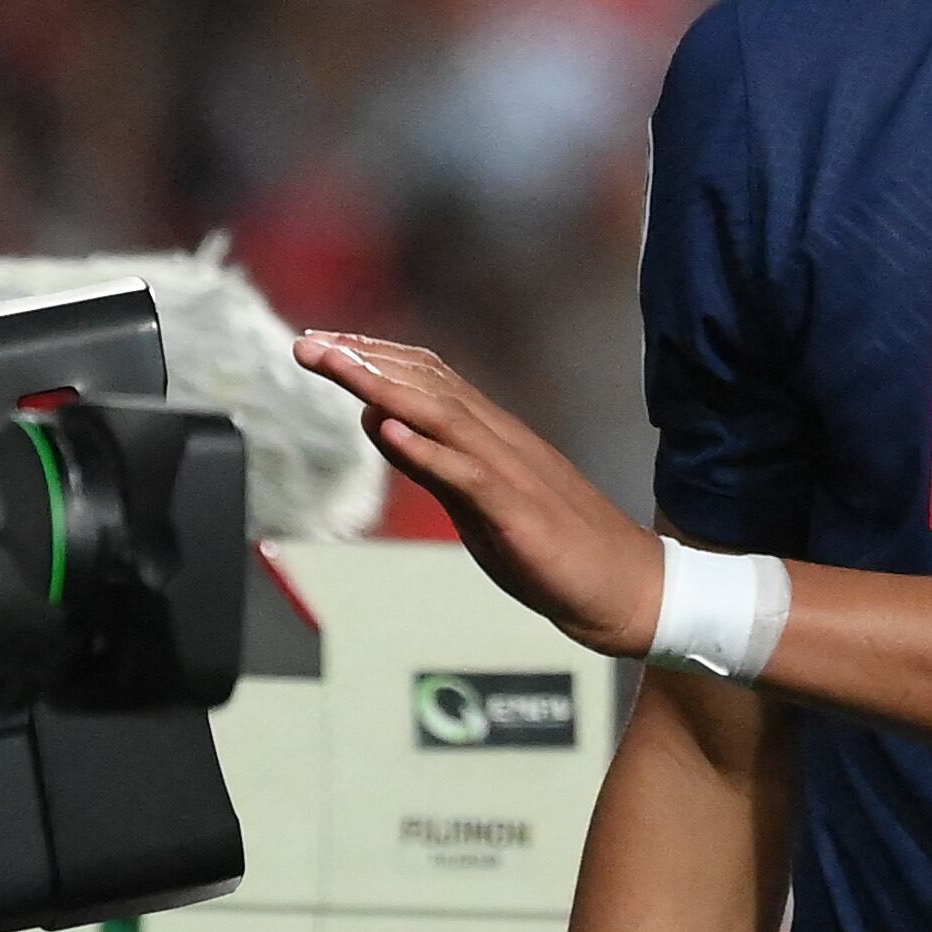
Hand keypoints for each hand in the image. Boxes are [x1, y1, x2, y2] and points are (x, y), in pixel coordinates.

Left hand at [293, 331, 661, 653]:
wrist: (624, 589)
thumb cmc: (554, 547)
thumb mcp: (473, 501)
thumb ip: (428, 461)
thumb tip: (378, 422)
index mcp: (489, 435)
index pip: (425, 377)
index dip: (372, 356)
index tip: (323, 343)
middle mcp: (498, 439)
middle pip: (425, 384)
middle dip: (363, 360)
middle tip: (307, 343)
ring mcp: (510, 471)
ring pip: (441, 415)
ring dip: (384, 388)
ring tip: (338, 367)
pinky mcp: (519, 511)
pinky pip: (469, 474)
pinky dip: (428, 451)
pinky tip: (392, 433)